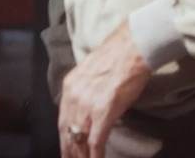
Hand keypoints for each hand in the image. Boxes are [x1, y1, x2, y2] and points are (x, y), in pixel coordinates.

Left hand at [58, 21, 151, 157]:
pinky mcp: (103, 112)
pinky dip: (95, 155)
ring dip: (81, 156)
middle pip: (67, 133)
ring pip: (79, 140)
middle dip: (69, 152)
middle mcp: (74, 97)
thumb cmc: (117, 56)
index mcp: (70, 86)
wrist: (132, 48)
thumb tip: (89, 106)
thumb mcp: (91, 71)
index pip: (62, 120)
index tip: (66, 151)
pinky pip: (95, 142)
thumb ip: (85, 89)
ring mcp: (88, 106)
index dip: (64, 139)